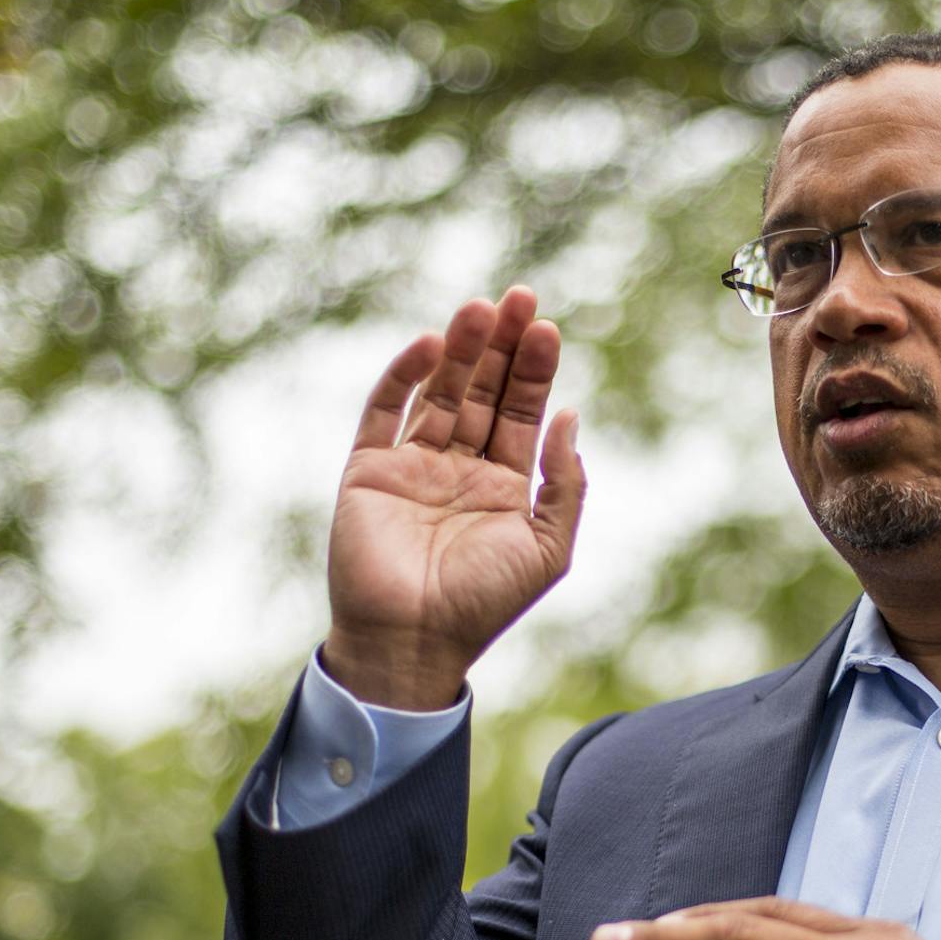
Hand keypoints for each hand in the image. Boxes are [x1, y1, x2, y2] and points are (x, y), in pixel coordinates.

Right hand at [321, 286, 585, 708]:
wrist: (412, 641)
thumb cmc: (484, 602)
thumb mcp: (548, 546)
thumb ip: (565, 483)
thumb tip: (571, 416)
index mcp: (505, 487)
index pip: (523, 413)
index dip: (535, 370)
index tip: (548, 327)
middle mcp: (459, 469)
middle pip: (485, 392)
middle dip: (502, 346)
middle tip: (521, 297)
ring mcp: (413, 466)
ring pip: (441, 393)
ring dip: (461, 350)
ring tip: (482, 307)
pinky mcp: (369, 471)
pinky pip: (386, 412)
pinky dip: (405, 376)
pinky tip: (432, 345)